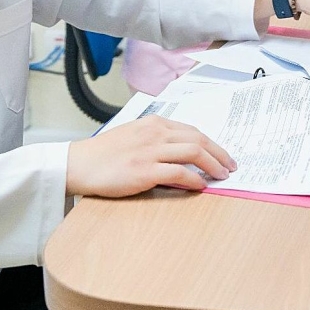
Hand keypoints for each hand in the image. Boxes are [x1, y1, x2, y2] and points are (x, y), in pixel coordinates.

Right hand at [65, 117, 237, 197]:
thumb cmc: (103, 153)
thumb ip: (156, 141)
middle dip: (220, 153)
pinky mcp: (145, 171)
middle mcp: (155, 133)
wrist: (78, 163)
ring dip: (213, 165)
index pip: (192, 130)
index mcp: (153, 123)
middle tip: (231, 166)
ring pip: (194, 152)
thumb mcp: (133, 136)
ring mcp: (150, 151)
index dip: (212, 143)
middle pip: (199, 139)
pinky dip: (194, 180)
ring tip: (222, 176)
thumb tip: (181, 155)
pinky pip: (179, 173)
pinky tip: (200, 186)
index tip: (223, 154)